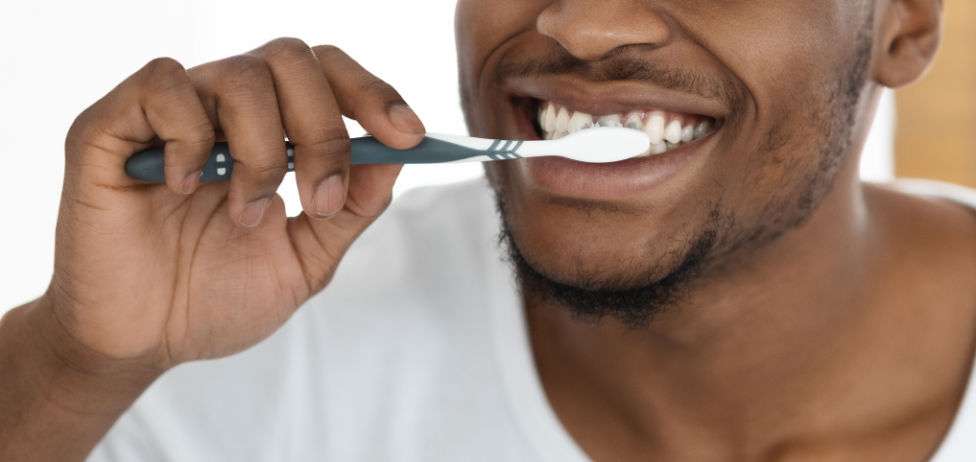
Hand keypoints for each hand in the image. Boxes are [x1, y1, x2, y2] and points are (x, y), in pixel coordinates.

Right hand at [41, 38, 424, 370]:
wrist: (142, 341)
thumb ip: (352, 207)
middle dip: (324, 129)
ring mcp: (170, 113)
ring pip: (240, 74)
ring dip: (261, 151)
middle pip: (293, 59)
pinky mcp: (113, 125)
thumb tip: (396, 155)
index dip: (374, 94)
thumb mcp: (306, 258)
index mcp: (272, 132)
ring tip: (246, 213)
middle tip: (320, 196)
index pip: (329, 75)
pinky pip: (164, 85)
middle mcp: (225, 110)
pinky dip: (190, 137)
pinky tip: (182, 186)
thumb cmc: (216, 297)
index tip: (409, 137)